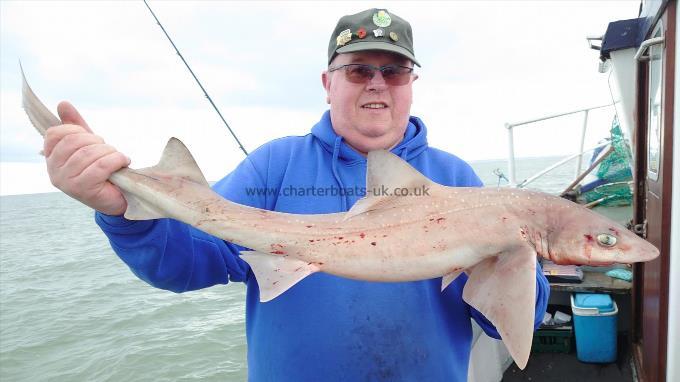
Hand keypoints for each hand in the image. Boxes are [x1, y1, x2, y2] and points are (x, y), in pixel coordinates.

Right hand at [43, 101, 129, 215]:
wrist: (119, 197)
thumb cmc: (102, 170)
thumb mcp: (89, 145)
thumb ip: (76, 126)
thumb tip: (63, 104)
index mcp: (52, 158)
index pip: (55, 133)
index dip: (78, 131)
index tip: (93, 141)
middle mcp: (54, 171)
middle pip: (74, 141)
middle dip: (97, 142)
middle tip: (109, 151)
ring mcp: (66, 182)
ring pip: (89, 153)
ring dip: (110, 152)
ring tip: (117, 159)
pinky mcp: (82, 189)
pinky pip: (100, 166)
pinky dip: (116, 161)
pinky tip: (123, 162)